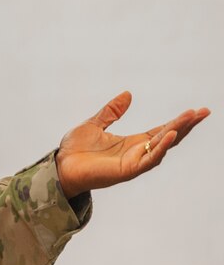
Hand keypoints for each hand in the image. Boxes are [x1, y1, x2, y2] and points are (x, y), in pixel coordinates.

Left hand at [56, 91, 209, 197]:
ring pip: (162, 147)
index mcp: (132, 143)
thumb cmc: (75, 150)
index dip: (178, 121)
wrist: (60, 166)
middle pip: (168, 138)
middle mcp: (137, 153)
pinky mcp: (127, 170)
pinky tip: (168, 135)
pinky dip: (159, 147)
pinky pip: (148, 159)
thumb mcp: (95, 124)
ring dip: (176, 133)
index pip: (162, 130)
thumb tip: (128, 94)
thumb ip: (112, 111)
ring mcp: (134, 162)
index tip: (196, 111)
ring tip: (190, 118)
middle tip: (203, 112)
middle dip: (186, 126)